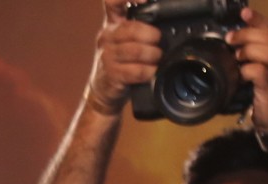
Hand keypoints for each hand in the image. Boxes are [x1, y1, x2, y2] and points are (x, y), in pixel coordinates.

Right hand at [85, 0, 162, 116]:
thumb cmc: (120, 62)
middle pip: (131, 29)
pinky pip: (135, 70)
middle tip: (157, 41)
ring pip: (134, 50)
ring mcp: (106, 56)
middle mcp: (106, 37)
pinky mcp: (111, 74)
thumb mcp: (123, 40)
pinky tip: (150, 72)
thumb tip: (163, 24)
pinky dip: (147, 71)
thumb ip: (138, 27)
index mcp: (111, 24)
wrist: (103, 90)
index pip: (113, 2)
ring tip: (156, 58)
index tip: (145, 1)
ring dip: (151, 54)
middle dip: (151, 35)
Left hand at [232, 8, 267, 131]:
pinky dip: (248, 70)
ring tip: (237, 56)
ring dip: (250, 51)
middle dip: (249, 34)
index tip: (244, 14)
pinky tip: (240, 73)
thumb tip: (238, 36)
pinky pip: (262, 73)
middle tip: (231, 38)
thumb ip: (260, 50)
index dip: (259, 20)